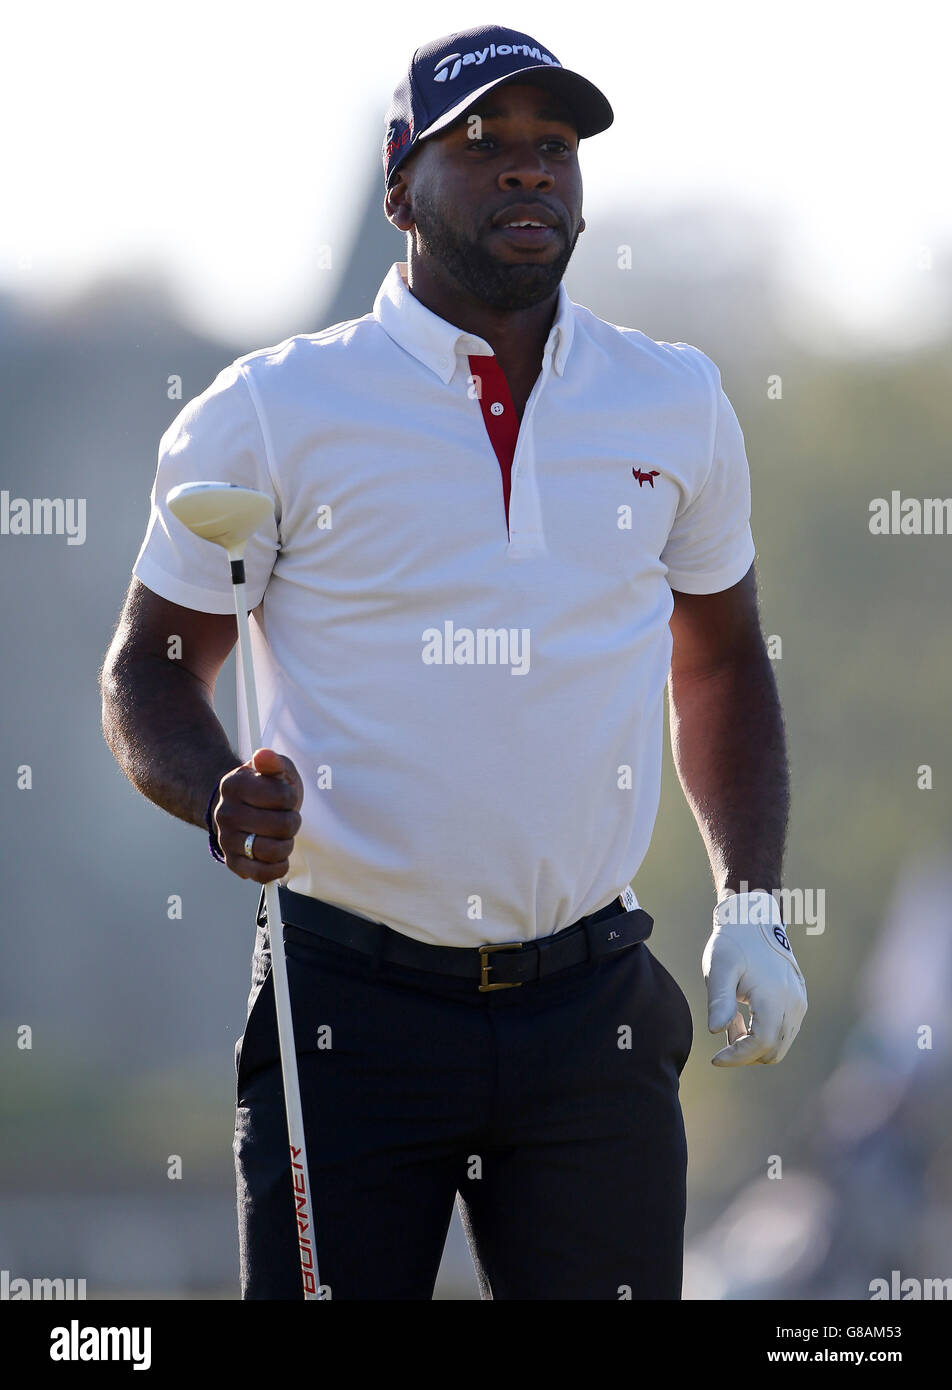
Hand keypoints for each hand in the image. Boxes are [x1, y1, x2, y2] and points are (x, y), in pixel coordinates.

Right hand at [211, 748, 302, 883]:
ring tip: (282, 837)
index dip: (291, 797)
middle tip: (285, 818)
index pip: (283, 796)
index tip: (284, 796)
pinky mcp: (233, 862)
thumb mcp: (273, 770)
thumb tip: (263, 756)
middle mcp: (226, 813)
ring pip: (272, 851)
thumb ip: (273, 762)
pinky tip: (279, 857)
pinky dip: (278, 868)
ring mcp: (227, 839)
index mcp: (234, 785)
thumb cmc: (264, 788)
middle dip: (292, 822)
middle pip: (282, 825)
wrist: (238, 808)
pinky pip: (262, 874)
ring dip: (287, 845)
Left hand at [702, 891, 806, 1064]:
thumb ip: (719, 1000)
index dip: (738, 1057)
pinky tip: (744, 1013)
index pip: (761, 1044)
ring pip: (780, 1044)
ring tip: (732, 1018)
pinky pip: (785, 1031)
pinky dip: (764, 1033)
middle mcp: (794, 1003)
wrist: (754, 920)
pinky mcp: (799, 1000)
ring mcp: (799, 1002)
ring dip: (754, 1044)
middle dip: (745, 1053)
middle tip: (723, 1031)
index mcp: (774, 996)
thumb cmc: (732, 943)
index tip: (715, 1058)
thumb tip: (716, 1030)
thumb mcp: (718, 968)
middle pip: (773, 1050)